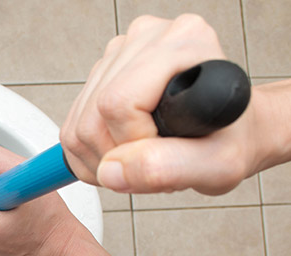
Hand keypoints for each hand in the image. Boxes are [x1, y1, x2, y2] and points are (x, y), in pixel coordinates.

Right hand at [60, 14, 262, 194]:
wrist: (231, 135)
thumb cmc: (230, 141)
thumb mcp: (217, 165)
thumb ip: (167, 167)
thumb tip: (111, 170)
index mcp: (183, 42)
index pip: (118, 103)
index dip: (132, 142)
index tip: (164, 151)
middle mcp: (147, 38)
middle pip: (92, 115)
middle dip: (115, 155)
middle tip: (152, 162)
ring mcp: (120, 53)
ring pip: (77, 126)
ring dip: (103, 159)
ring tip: (142, 158)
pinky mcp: (102, 73)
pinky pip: (72, 128)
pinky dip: (92, 155)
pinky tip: (124, 153)